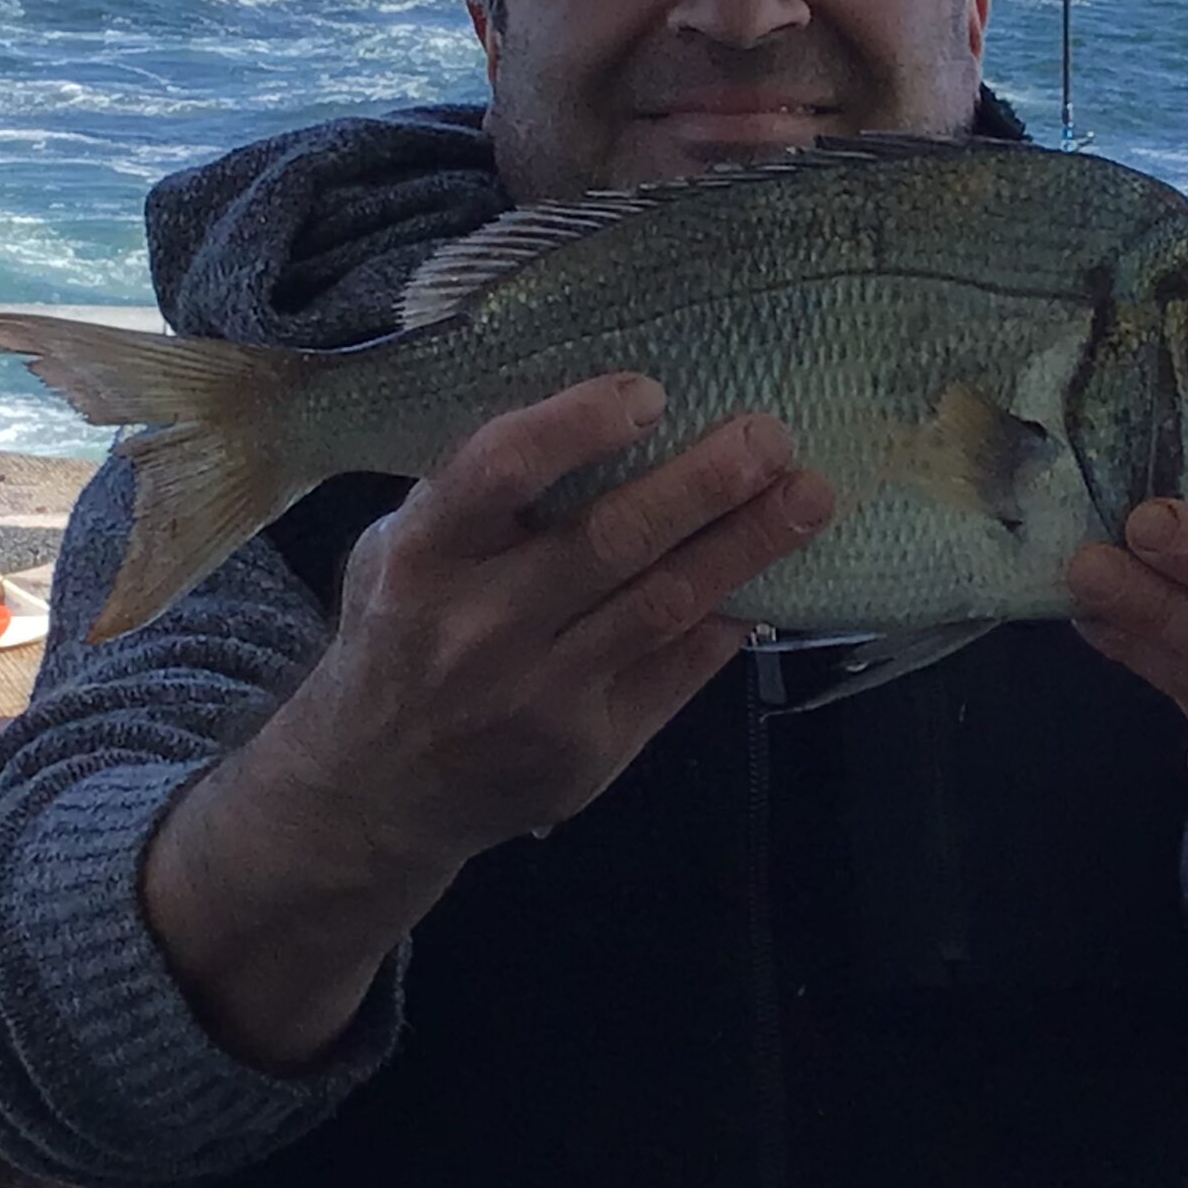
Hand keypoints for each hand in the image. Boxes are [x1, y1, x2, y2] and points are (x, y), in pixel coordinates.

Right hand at [274, 372, 835, 865]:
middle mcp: (479, 627)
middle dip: (703, 483)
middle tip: (772, 437)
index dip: (579, 425)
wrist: (379, 794)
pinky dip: (731, 616)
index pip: (501, 472)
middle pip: (610, 540)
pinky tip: (775, 575)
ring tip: (808, 497)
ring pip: (663, 606)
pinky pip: (680, 668)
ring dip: (745, 546)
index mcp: (423, 558)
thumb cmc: (400, 638)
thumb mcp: (396, 552)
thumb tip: (599, 417)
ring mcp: (539, 696)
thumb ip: (474, 496)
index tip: (649, 393)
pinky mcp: (591, 749)